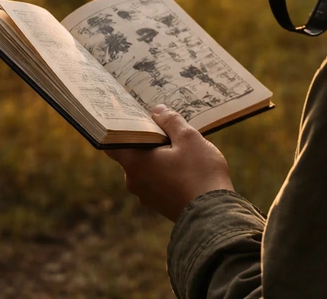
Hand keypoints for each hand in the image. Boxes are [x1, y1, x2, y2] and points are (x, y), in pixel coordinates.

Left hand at [106, 105, 233, 222]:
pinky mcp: (161, 205)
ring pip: (148, 167)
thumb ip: (170, 121)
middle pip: (134, 153)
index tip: (127, 115)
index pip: (112, 142)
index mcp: (135, 164)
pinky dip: (168, 170)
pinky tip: (187, 164)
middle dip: (148, 138)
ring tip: (181, 143)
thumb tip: (157, 111)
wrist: (214, 215)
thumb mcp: (188, 138)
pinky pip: (158, 180)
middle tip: (164, 123)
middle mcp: (135, 182)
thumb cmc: (200, 173)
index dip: (117, 127)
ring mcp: (147, 196)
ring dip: (160, 155)